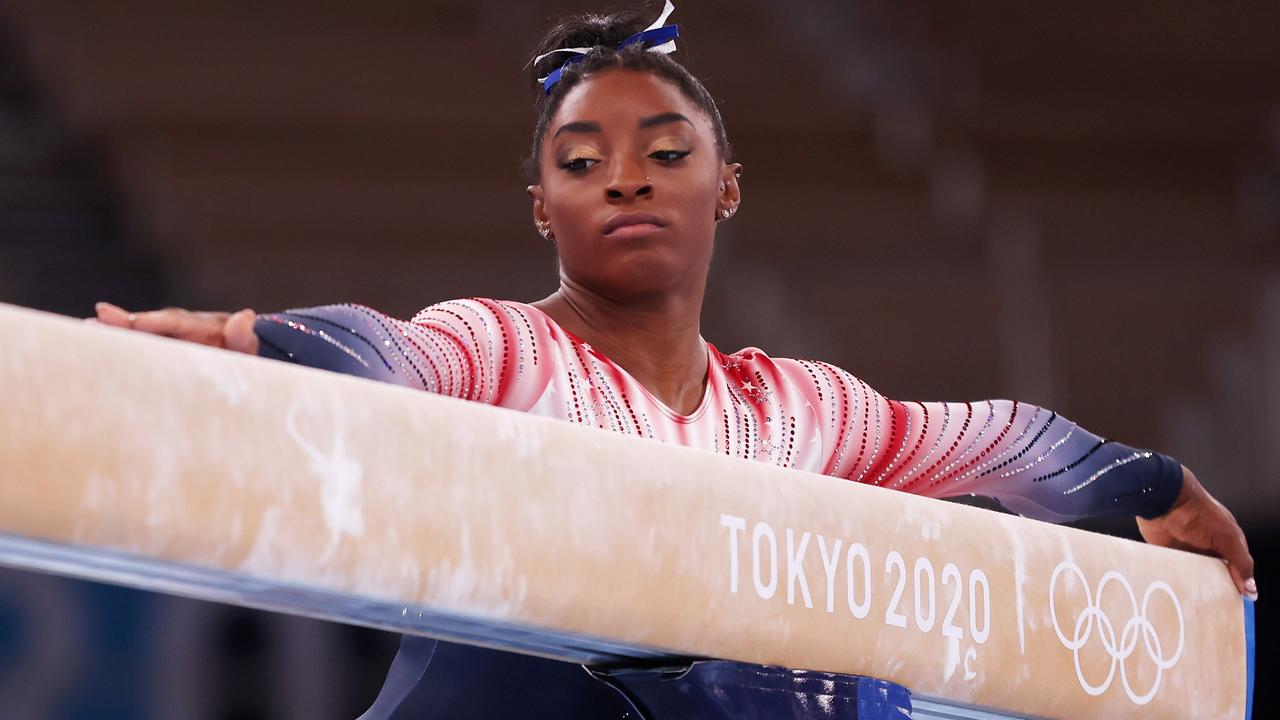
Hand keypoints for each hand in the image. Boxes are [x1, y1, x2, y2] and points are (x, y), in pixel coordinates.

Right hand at [92, 302, 259, 354]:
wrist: (244, 368)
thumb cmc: (245, 362)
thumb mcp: (248, 354)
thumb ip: (244, 339)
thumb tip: (245, 315)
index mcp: (206, 327)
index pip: (179, 323)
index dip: (158, 322)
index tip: (137, 323)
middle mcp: (185, 327)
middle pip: (154, 323)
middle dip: (128, 321)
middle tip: (102, 315)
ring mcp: (173, 337)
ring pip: (143, 333)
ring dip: (118, 330)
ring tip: (90, 327)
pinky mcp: (164, 348)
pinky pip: (142, 345)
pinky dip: (122, 344)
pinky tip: (94, 345)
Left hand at [1136, 465, 1255, 599]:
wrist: (1165, 500)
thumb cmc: (1201, 513)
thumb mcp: (1229, 538)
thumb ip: (1241, 564)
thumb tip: (1252, 591)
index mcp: (1225, 543)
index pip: (1235, 570)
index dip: (1236, 586)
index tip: (1236, 605)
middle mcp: (1206, 548)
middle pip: (1213, 575)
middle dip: (1214, 589)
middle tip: (1214, 608)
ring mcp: (1186, 551)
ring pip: (1193, 576)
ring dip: (1194, 586)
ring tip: (1196, 604)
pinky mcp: (1167, 553)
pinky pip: (1173, 572)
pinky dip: (1176, 580)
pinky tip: (1177, 593)